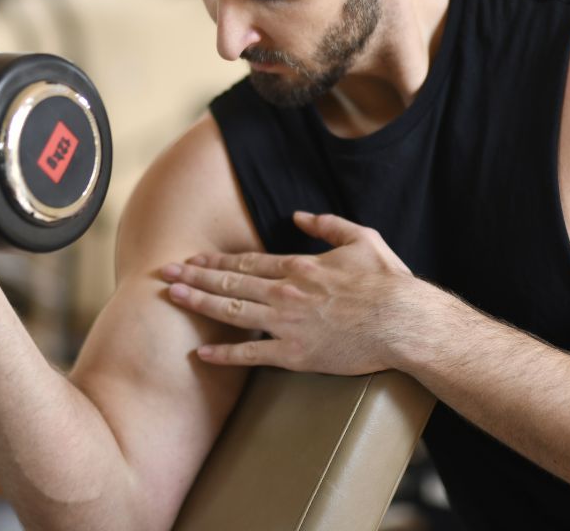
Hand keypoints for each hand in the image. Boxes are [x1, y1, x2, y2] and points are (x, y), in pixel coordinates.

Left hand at [160, 211, 437, 374]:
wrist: (403, 322)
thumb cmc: (388, 282)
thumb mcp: (362, 238)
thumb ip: (328, 224)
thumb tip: (299, 215)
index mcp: (299, 266)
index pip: (246, 261)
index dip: (215, 259)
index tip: (193, 258)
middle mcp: (284, 292)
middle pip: (230, 281)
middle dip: (194, 276)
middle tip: (166, 272)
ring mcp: (286, 324)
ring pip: (231, 311)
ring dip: (199, 302)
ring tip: (171, 297)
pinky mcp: (295, 354)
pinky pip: (252, 354)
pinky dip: (224, 354)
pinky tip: (201, 352)